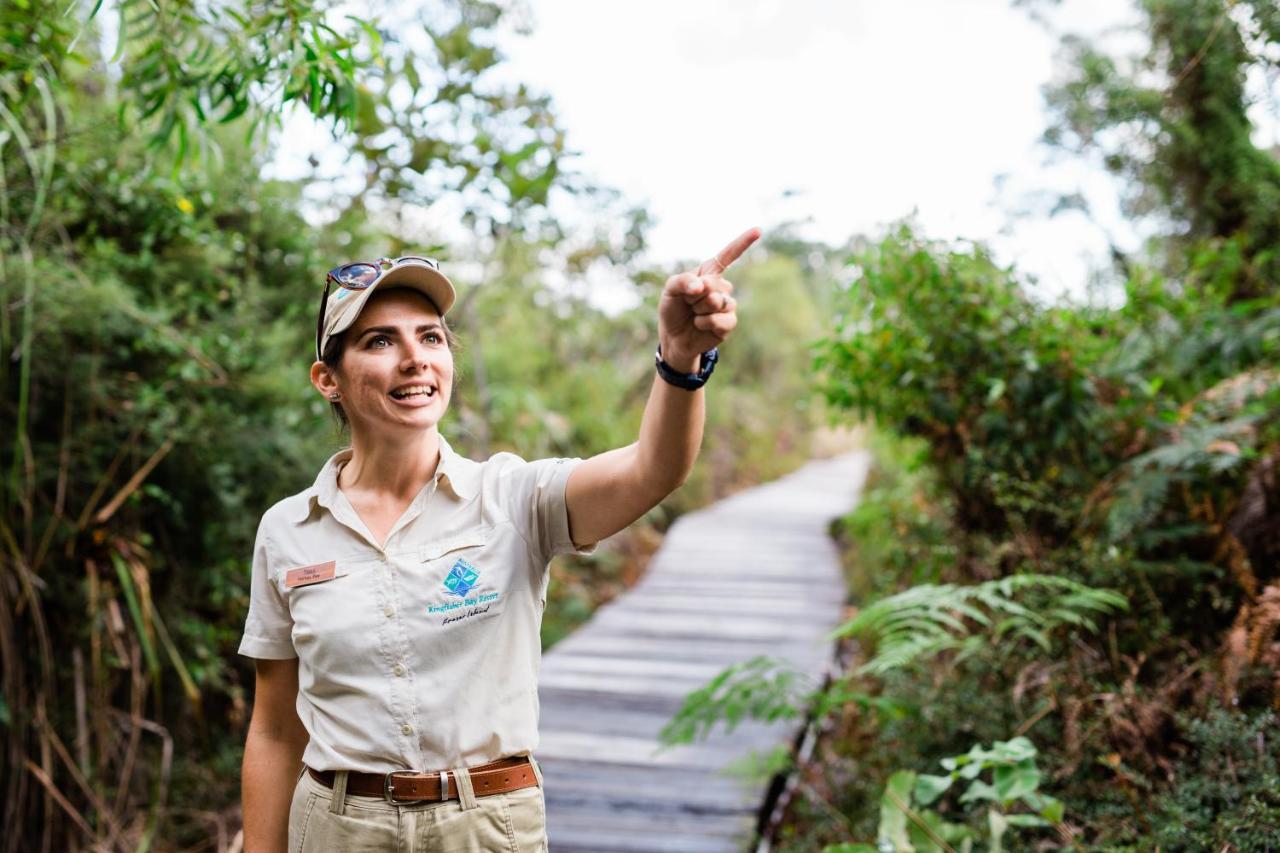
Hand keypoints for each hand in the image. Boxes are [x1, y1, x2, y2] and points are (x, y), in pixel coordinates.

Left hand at [658, 227, 760, 371]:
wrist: (673, 337)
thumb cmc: (673, 309)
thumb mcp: (670, 290)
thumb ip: (683, 281)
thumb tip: (702, 286)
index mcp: (709, 273)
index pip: (727, 256)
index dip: (742, 243)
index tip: (758, 230)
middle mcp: (721, 287)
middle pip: (714, 284)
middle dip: (694, 295)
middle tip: (688, 303)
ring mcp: (727, 305)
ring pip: (717, 302)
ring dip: (699, 309)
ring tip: (693, 315)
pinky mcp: (729, 323)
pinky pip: (721, 319)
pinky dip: (704, 323)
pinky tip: (699, 325)